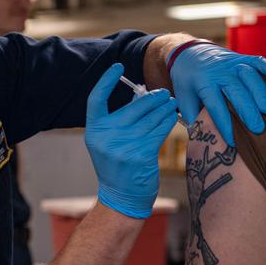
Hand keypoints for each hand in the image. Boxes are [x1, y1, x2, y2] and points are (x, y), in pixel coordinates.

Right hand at [85, 63, 177, 218]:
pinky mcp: (141, 154)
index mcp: (93, 131)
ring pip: (150, 118)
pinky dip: (167, 121)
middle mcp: (106, 137)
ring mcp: (123, 146)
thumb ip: (119, 119)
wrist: (122, 197)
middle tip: (164, 93)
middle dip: (152, 98)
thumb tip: (141, 94)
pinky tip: (172, 116)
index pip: (95, 99)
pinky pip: (158, 130)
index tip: (118, 67)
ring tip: (171, 103)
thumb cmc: (118, 165)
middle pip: (132, 107)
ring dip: (164, 108)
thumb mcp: (109, 141)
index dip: (105, 80)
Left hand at [169, 43, 265, 145]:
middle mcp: (219, 71)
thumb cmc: (188, 81)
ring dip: (260, 92)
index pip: (215, 105)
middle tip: (257, 129)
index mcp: (203, 82)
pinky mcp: (242, 57)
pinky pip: (258, 60)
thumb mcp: (183, 98)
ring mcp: (232, 63)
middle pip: (236, 91)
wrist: (190, 53)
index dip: (224, 123)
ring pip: (249, 75)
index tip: (232, 140)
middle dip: (248, 110)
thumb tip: (204, 137)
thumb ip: (193, 116)